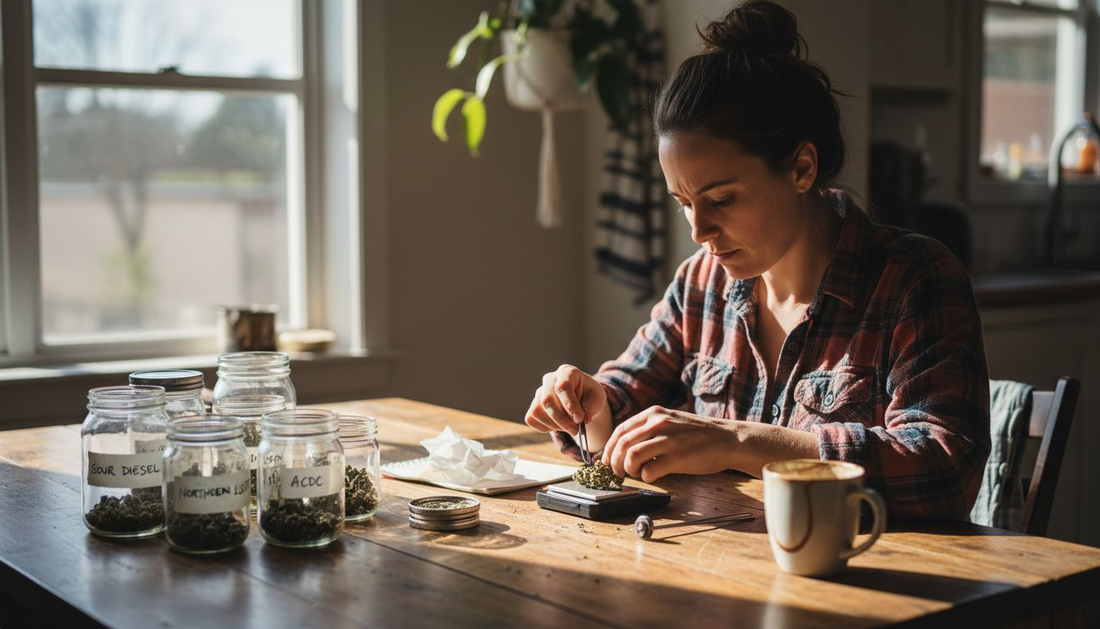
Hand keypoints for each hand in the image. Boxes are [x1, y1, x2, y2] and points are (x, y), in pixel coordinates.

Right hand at [524, 364, 610, 437]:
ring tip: (569, 427)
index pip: (562, 387)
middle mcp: (550, 379)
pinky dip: (545, 427)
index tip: (579, 419)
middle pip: (547, 400)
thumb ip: (591, 407)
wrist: (582, 399)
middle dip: (562, 419)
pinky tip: (558, 426)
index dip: (570, 405)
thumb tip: (583, 419)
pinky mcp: (533, 405)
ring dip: (554, 425)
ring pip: (537, 410)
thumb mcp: (597, 398)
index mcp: (567, 372)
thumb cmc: (589, 396)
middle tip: (575, 430)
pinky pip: (532, 418)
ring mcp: (539, 392)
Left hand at [601, 406, 737, 482]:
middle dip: (614, 462)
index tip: (606, 460)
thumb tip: (625, 448)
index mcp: (653, 414)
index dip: (609, 448)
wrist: (727, 439)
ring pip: (631, 456)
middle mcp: (658, 423)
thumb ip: (650, 429)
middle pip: (622, 444)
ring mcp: (668, 440)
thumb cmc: (698, 434)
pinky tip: (653, 476)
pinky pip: (650, 470)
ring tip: (635, 474)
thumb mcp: (671, 421)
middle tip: (617, 472)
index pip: (620, 430)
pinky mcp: (678, 457)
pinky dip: (645, 477)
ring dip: (628, 470)